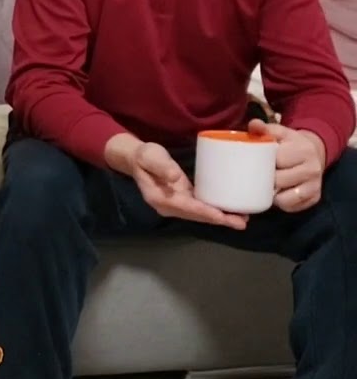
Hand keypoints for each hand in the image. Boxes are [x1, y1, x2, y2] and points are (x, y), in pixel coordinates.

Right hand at [128, 142, 247, 229]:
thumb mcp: (150, 157)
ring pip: (200, 215)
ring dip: (220, 218)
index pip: (187, 208)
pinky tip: (228, 210)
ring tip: (242, 219)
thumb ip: (161, 166)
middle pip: (197, 216)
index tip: (223, 217)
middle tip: (242, 222)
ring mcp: (175, 205)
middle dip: (219, 220)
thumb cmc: (144, 156)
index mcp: (160, 198)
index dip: (205, 213)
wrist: (136, 159)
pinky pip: (200, 208)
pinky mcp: (182, 199)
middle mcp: (169, 206)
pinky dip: (214, 211)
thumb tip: (174, 177)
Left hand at [248, 119, 325, 212]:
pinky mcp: (314, 198)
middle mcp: (312, 168)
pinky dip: (280, 202)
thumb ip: (264, 129)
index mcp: (303, 150)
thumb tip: (254, 124)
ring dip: (271, 194)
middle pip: (279, 180)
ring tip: (265, 185)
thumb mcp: (278, 132)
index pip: (277, 160)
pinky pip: (290, 206)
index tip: (253, 161)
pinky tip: (276, 193)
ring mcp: (315, 185)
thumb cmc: (288, 143)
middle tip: (255, 175)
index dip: (262, 162)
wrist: (313, 152)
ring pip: (284, 197)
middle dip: (264, 179)